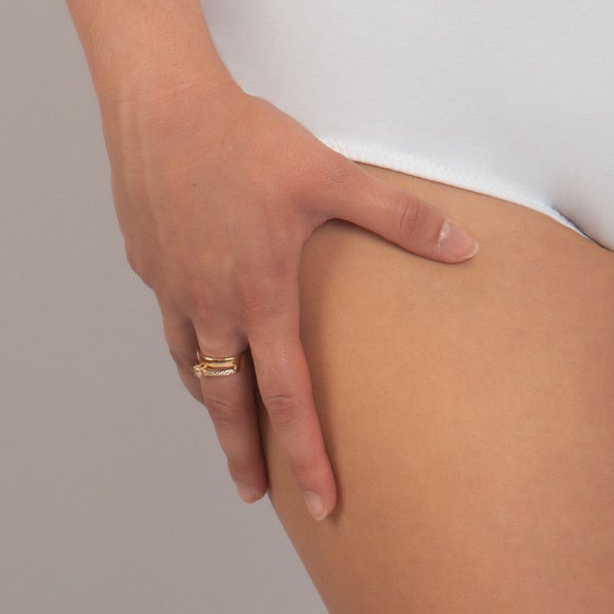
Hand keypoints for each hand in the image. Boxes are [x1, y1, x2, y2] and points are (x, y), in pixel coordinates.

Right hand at [102, 65, 479, 520]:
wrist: (164, 108)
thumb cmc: (248, 141)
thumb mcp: (332, 176)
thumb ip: (400, 217)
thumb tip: (464, 246)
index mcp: (260, 297)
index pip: (288, 398)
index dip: (307, 457)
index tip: (322, 505)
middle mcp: (212, 305)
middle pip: (227, 403)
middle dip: (242, 455)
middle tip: (253, 496)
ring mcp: (173, 287)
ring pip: (192, 365)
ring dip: (211, 401)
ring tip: (224, 421)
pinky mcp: (148, 261)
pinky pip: (171, 318)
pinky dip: (187, 341)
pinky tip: (198, 327)